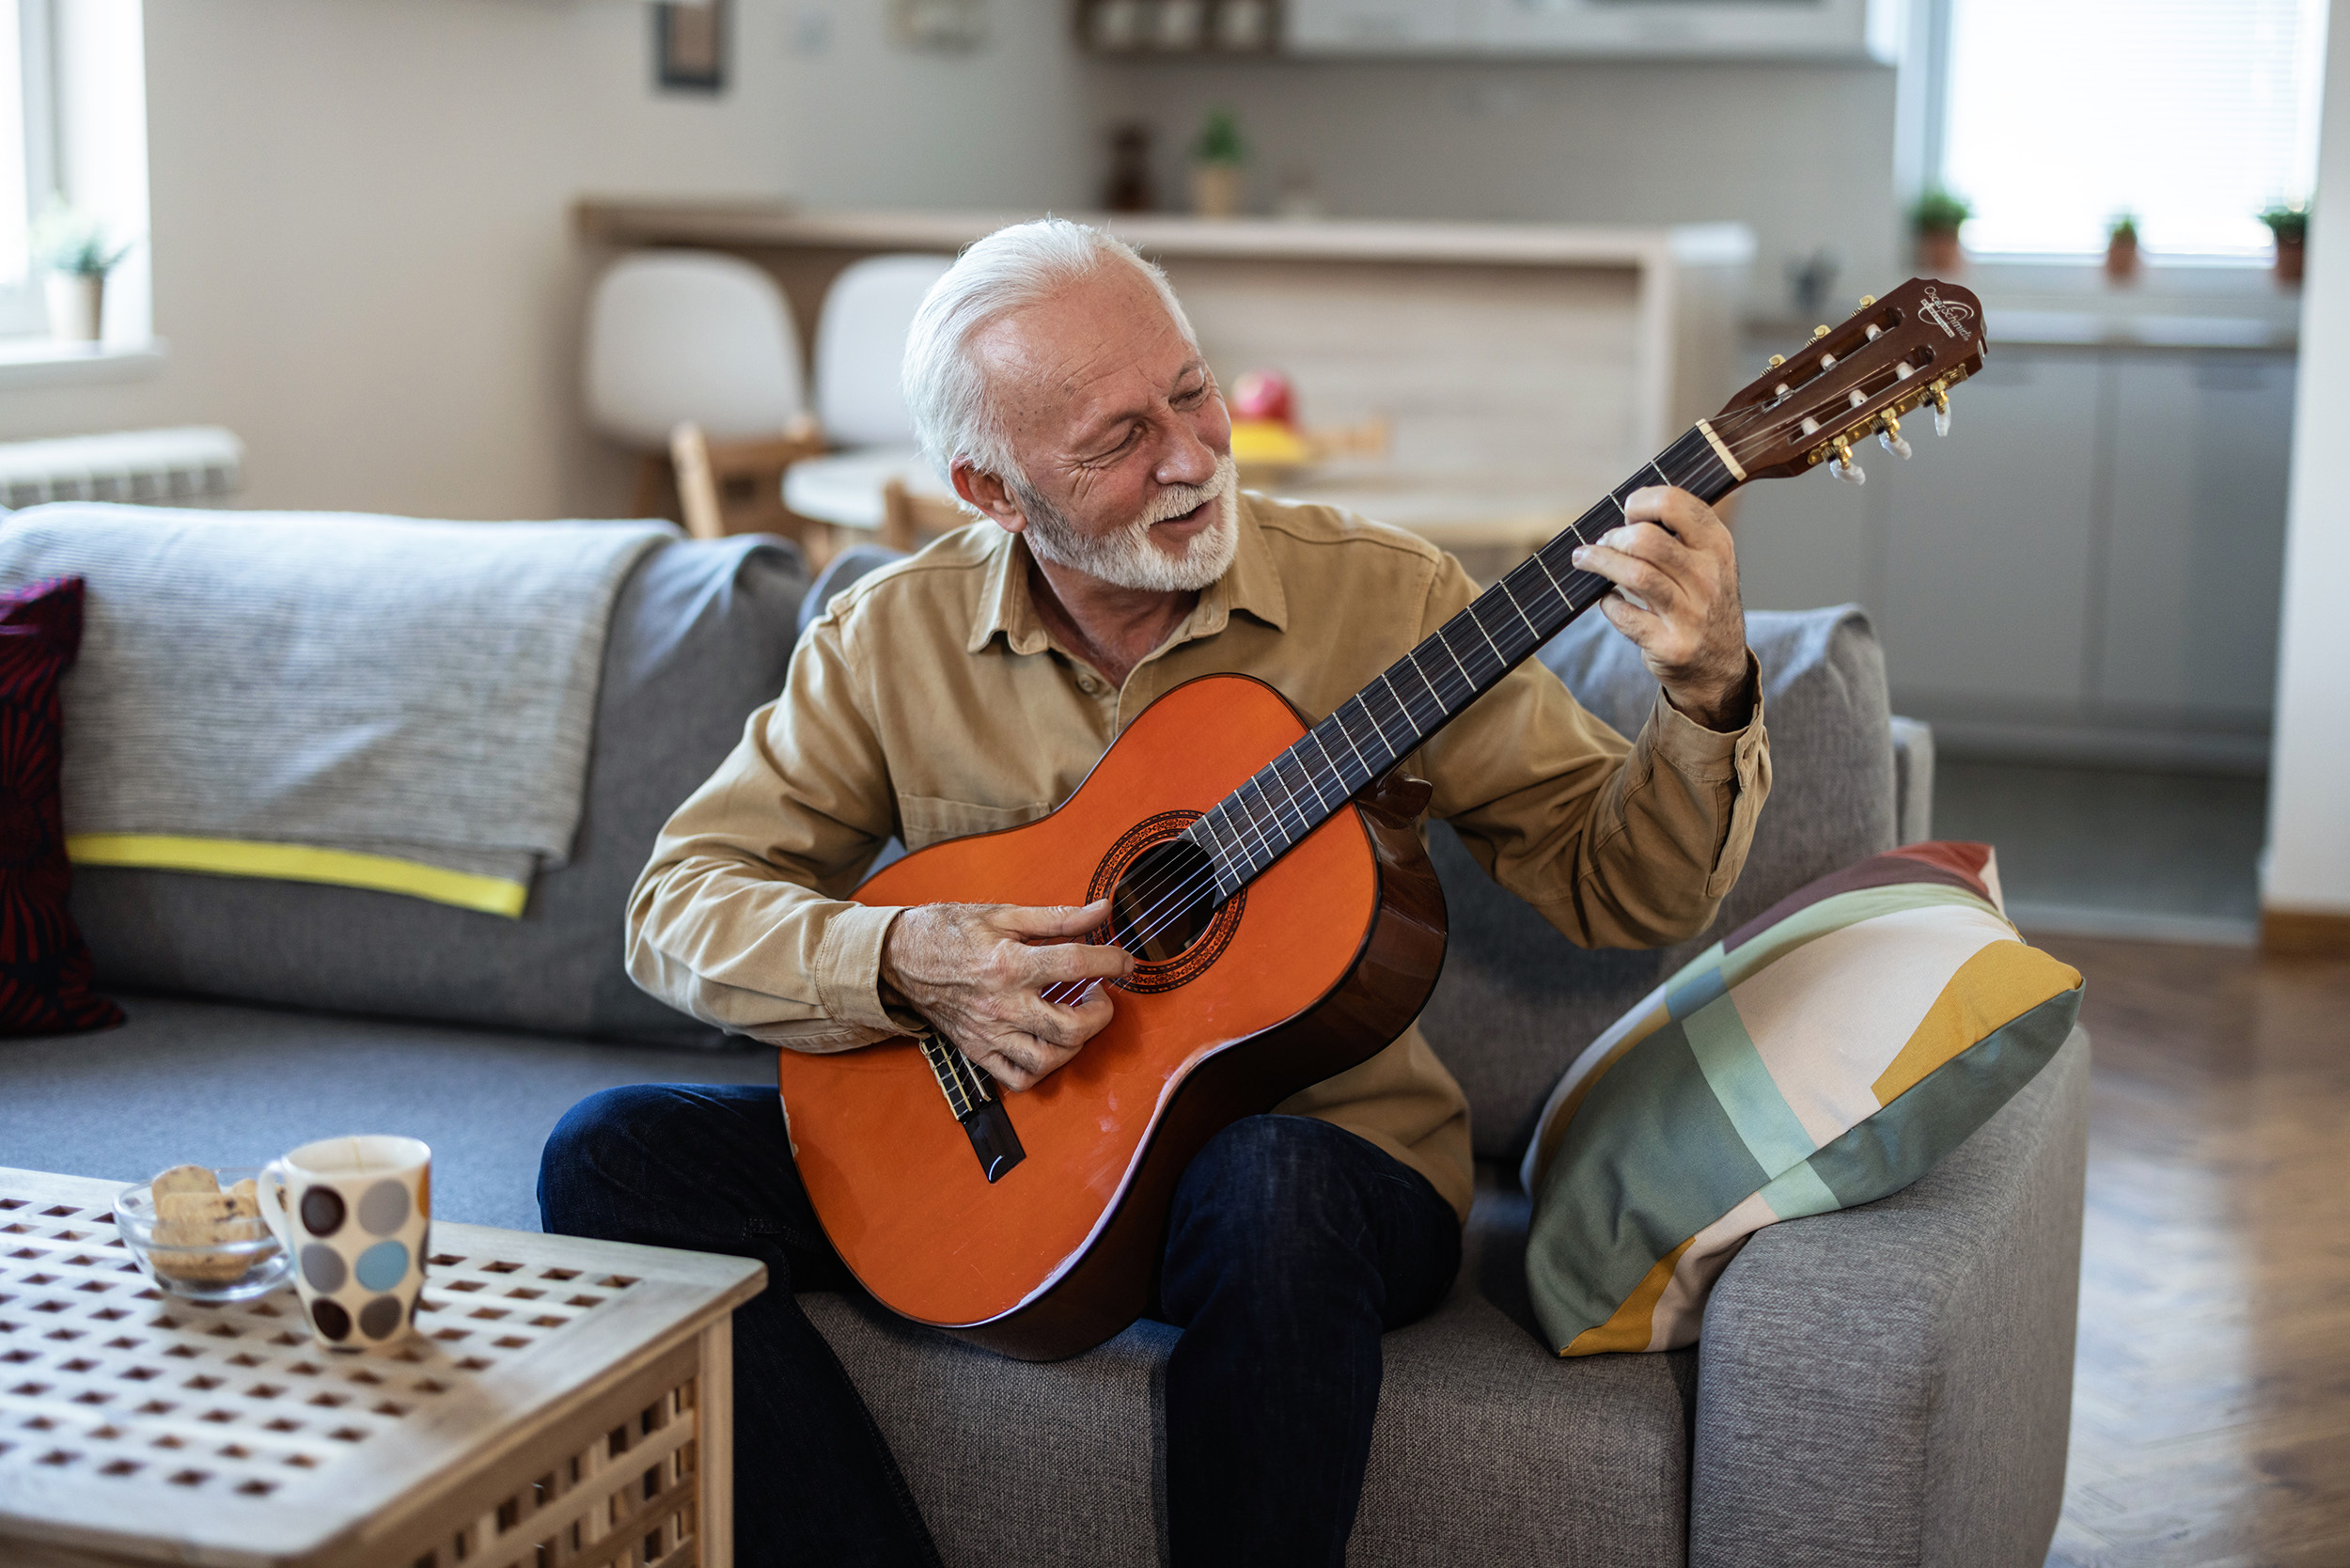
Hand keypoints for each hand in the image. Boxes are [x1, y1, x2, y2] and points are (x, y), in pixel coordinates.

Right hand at [879, 900, 1132, 1091]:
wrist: (897, 959)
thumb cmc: (948, 932)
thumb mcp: (1003, 914)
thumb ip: (1058, 917)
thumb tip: (1102, 911)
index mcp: (1008, 964)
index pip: (1075, 965)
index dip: (1111, 962)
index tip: (1124, 961)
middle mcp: (1001, 1005)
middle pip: (1069, 1026)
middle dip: (1100, 1013)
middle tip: (1099, 995)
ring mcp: (990, 1034)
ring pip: (1049, 1060)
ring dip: (1076, 1043)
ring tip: (1076, 1019)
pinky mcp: (979, 1052)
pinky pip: (1019, 1079)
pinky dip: (1044, 1068)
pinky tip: (1050, 1043)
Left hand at [1570, 486, 1752, 729]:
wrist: (1719, 667)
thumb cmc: (1701, 603)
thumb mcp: (1708, 563)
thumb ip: (1679, 535)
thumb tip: (1625, 509)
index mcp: (1718, 546)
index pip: (1676, 503)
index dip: (1641, 502)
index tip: (1627, 512)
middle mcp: (1709, 577)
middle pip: (1647, 539)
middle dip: (1614, 537)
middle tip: (1603, 543)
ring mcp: (1691, 614)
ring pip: (1634, 574)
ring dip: (1599, 562)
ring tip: (1584, 559)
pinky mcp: (1670, 645)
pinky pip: (1623, 614)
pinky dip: (1607, 602)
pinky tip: (1607, 598)